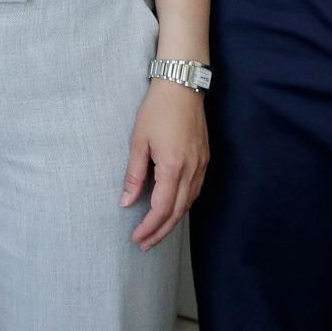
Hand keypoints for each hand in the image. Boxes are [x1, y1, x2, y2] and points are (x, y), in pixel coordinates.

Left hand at [121, 82, 208, 249]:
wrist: (182, 85)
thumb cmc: (157, 110)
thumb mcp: (139, 141)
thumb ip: (134, 174)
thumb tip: (126, 203)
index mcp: (173, 168)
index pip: (161, 209)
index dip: (149, 227)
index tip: (136, 238)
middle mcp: (191, 171)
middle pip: (177, 213)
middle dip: (160, 232)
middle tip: (144, 244)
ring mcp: (201, 166)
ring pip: (188, 204)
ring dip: (172, 221)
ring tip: (156, 231)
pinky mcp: (204, 159)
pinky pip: (194, 191)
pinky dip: (182, 205)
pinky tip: (172, 208)